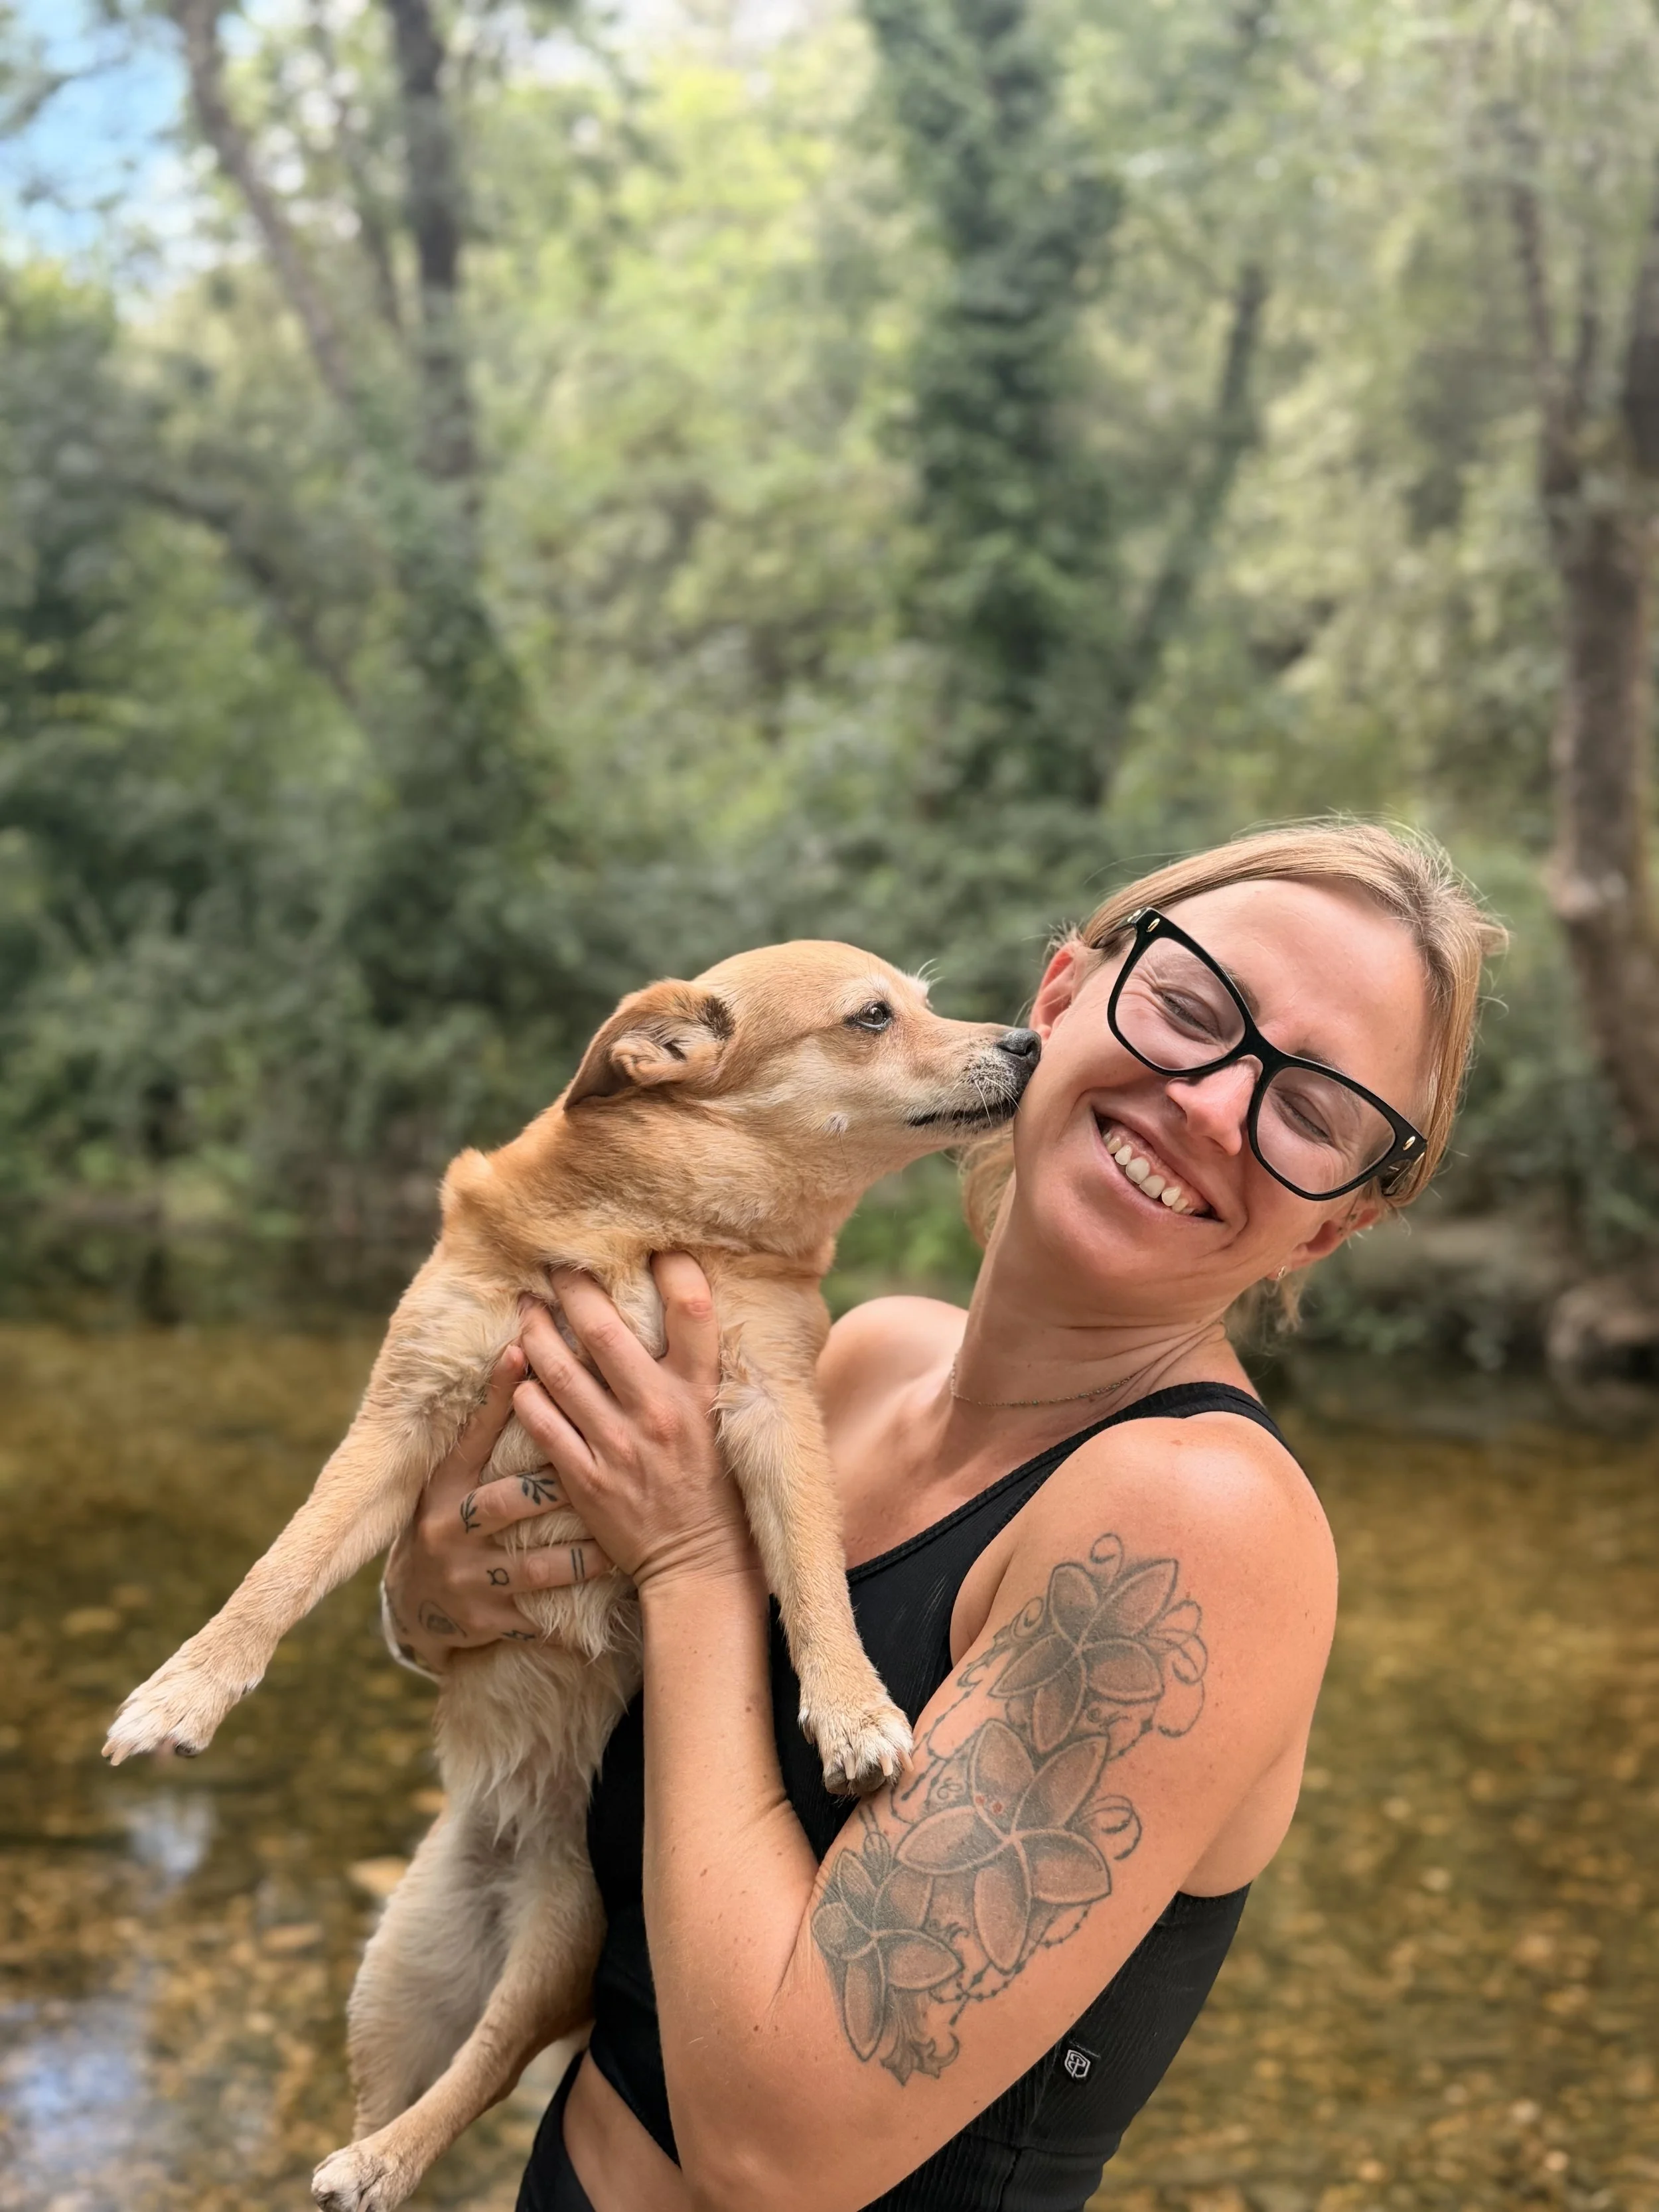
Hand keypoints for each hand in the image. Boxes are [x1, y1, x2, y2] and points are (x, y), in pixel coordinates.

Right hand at [382, 1346, 613, 1670]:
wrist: (415, 1603)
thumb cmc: (450, 1516)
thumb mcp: (453, 1474)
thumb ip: (486, 1425)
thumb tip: (525, 1348)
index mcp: (445, 1484)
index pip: (474, 1434)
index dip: (498, 1394)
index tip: (525, 1353)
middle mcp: (449, 1528)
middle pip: (508, 1501)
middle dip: (556, 1489)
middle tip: (606, 1471)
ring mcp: (468, 1577)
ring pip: (534, 1566)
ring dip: (581, 1558)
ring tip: (621, 1548)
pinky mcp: (485, 1620)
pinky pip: (536, 1620)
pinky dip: (569, 1623)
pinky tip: (604, 1615)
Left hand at [514, 1255, 754, 1591]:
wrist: (700, 1566)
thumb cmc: (720, 1489)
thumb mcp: (733, 1423)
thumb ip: (715, 1371)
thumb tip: (711, 1312)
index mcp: (702, 1392)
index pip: (692, 1309)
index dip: (672, 1267)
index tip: (652, 1247)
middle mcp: (659, 1411)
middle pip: (606, 1329)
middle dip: (575, 1287)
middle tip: (556, 1264)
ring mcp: (618, 1445)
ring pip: (561, 1371)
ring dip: (536, 1332)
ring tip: (525, 1308)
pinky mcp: (585, 1479)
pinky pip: (542, 1423)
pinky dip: (525, 1394)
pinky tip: (518, 1377)